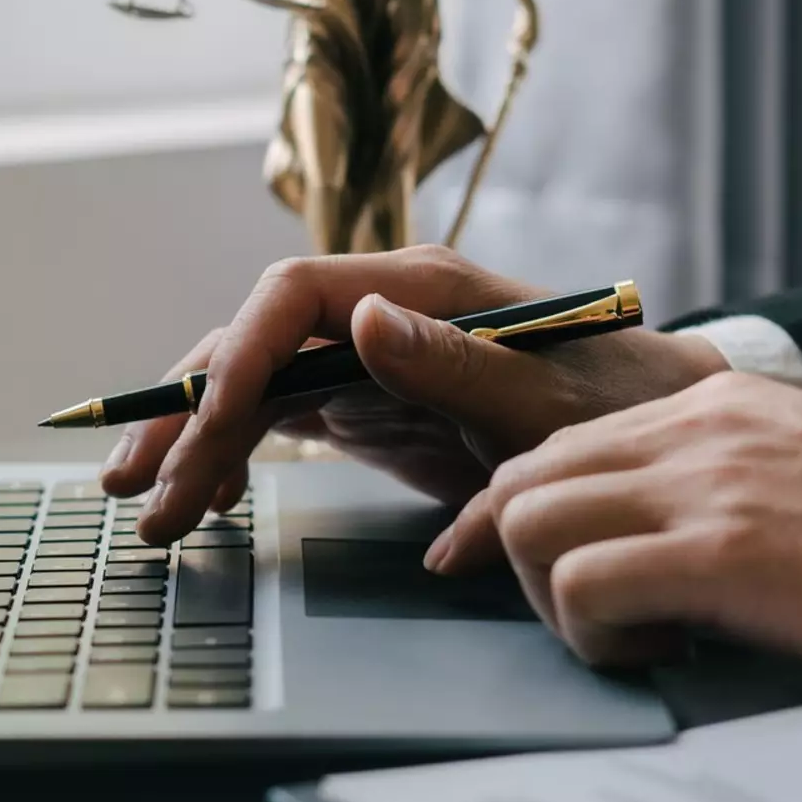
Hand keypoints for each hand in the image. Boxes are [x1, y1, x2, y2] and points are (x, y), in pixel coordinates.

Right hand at [101, 246, 730, 543]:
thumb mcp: (549, 402)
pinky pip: (277, 422)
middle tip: (133, 489)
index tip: (203, 425)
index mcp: (422, 290)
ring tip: (145, 512)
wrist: (667, 432)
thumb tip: (358, 319)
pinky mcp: (367, 404)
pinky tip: (203, 504)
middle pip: (252, 342)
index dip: (236, 354)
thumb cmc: (623, 410)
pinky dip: (233, 460)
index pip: (293, 296)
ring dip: (192, 444)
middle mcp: (380, 312)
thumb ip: (455, 364)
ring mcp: (367, 357)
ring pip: (251, 385)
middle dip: (186, 411)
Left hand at [429, 372, 801, 682]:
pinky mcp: (720, 552)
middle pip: (524, 477)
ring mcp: (702, 484)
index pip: (563, 445)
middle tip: (577, 619)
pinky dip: (595, 634)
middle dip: (518, 558)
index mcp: (716, 406)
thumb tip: (670, 537)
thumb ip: (730, 478)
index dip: (515, 512)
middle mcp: (694, 428)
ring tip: (634, 637)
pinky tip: (664, 654)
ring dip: (555, 599)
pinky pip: (582, 584)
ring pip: (531, 521)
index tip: (493, 561)